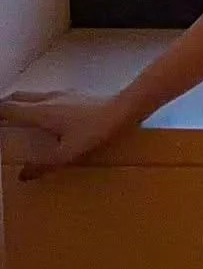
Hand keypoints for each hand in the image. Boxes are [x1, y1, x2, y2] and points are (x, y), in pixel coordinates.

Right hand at [0, 88, 129, 181]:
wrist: (124, 108)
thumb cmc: (95, 130)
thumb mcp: (67, 153)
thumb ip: (43, 165)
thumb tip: (22, 175)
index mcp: (42, 111)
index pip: (9, 108)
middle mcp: (49, 98)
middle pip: (18, 98)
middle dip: (4, 107)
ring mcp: (63, 93)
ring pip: (32, 96)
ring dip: (20, 104)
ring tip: (15, 119)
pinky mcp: (75, 94)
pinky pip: (47, 97)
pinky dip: (36, 104)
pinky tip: (45, 116)